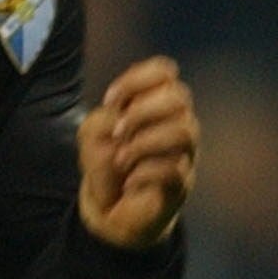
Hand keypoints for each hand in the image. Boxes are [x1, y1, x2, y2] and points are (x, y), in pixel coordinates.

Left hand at [78, 55, 196, 250]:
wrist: (110, 207)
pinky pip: (176, 169)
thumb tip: (126, 117)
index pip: (165, 71)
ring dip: (143, 143)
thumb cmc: (106, 160)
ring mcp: (184, 153)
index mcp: (154, 103)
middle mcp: (177, 123)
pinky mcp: (182, 184)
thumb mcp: (93, 132)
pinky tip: (128, 181)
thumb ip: (106, 116)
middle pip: (180, 97)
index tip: (110, 100)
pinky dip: (144, 173)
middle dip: (141, 111)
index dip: (138, 78)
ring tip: (121, 159)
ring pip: (184, 131)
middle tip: (117, 132)